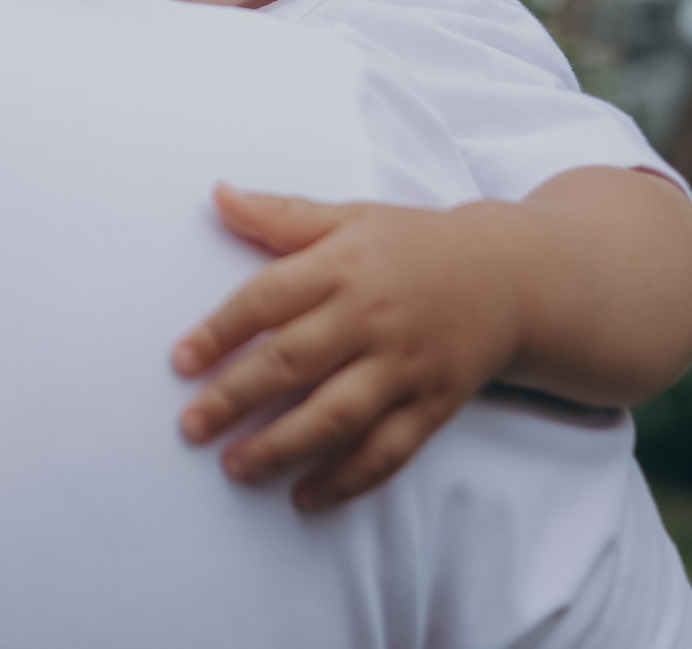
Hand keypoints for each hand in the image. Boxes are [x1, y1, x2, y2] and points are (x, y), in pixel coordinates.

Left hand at [171, 184, 527, 509]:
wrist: (511, 277)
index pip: (268, 299)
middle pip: (294, 362)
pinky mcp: (434, 405)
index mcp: (343, 266)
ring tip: (235, 467)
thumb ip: (281, 214)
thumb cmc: (412, 244)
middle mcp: (371, 318)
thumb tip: (217, 194)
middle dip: (236, 397)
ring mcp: (405, 366)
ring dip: (283, 447)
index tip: (180, 361)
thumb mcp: (350, 216)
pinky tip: (304, 497)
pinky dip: (347, 479)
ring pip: (338, 415)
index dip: (220, 332)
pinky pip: (388, 451)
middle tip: (191, 426)